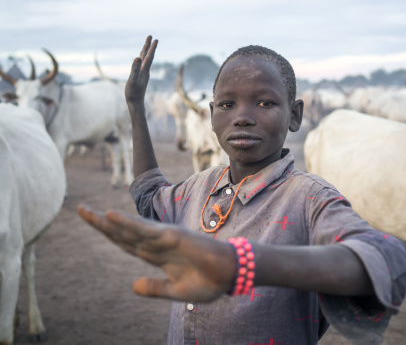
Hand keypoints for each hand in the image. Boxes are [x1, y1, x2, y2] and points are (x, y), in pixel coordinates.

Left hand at [77, 204, 235, 301]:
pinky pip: (145, 229)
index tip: (93, 223)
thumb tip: (132, 285)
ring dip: (107, 220)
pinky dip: (127, 222)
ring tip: (86, 211)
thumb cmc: (207, 281)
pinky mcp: (172, 236)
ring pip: (129, 228)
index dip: (108, 233)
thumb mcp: (175, 290)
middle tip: (80, 210)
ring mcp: (163, 237)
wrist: (229, 276)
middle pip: (122, 232)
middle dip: (100, 223)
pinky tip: (110, 216)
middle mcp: (156, 243)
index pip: (126, 242)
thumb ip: (154, 287)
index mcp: (156, 255)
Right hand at [125, 36, 157, 113]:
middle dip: (149, 46)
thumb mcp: (132, 80)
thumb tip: (138, 58)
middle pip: (148, 56)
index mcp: (144, 71)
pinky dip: (143, 59)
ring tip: (148, 45)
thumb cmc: (133, 93)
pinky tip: (142, 60)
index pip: (149, 56)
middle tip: (152, 37)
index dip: (151, 47)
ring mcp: (143, 74)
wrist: (136, 104)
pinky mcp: (141, 77)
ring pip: (145, 60)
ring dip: (147, 52)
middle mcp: (145, 71)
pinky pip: (142, 65)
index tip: (154, 39)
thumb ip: (135, 69)